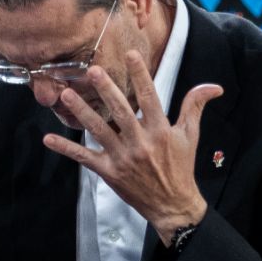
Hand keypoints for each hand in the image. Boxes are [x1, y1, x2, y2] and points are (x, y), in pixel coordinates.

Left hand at [41, 50, 220, 241]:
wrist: (172, 205)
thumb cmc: (181, 167)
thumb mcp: (191, 136)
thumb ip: (195, 107)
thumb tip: (214, 87)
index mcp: (160, 130)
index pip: (150, 97)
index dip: (140, 75)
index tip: (130, 55)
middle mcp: (140, 142)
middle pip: (121, 111)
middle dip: (106, 89)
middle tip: (91, 70)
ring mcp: (122, 158)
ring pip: (98, 130)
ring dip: (81, 112)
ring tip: (66, 94)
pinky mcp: (109, 172)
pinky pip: (84, 158)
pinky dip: (66, 149)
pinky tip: (48, 138)